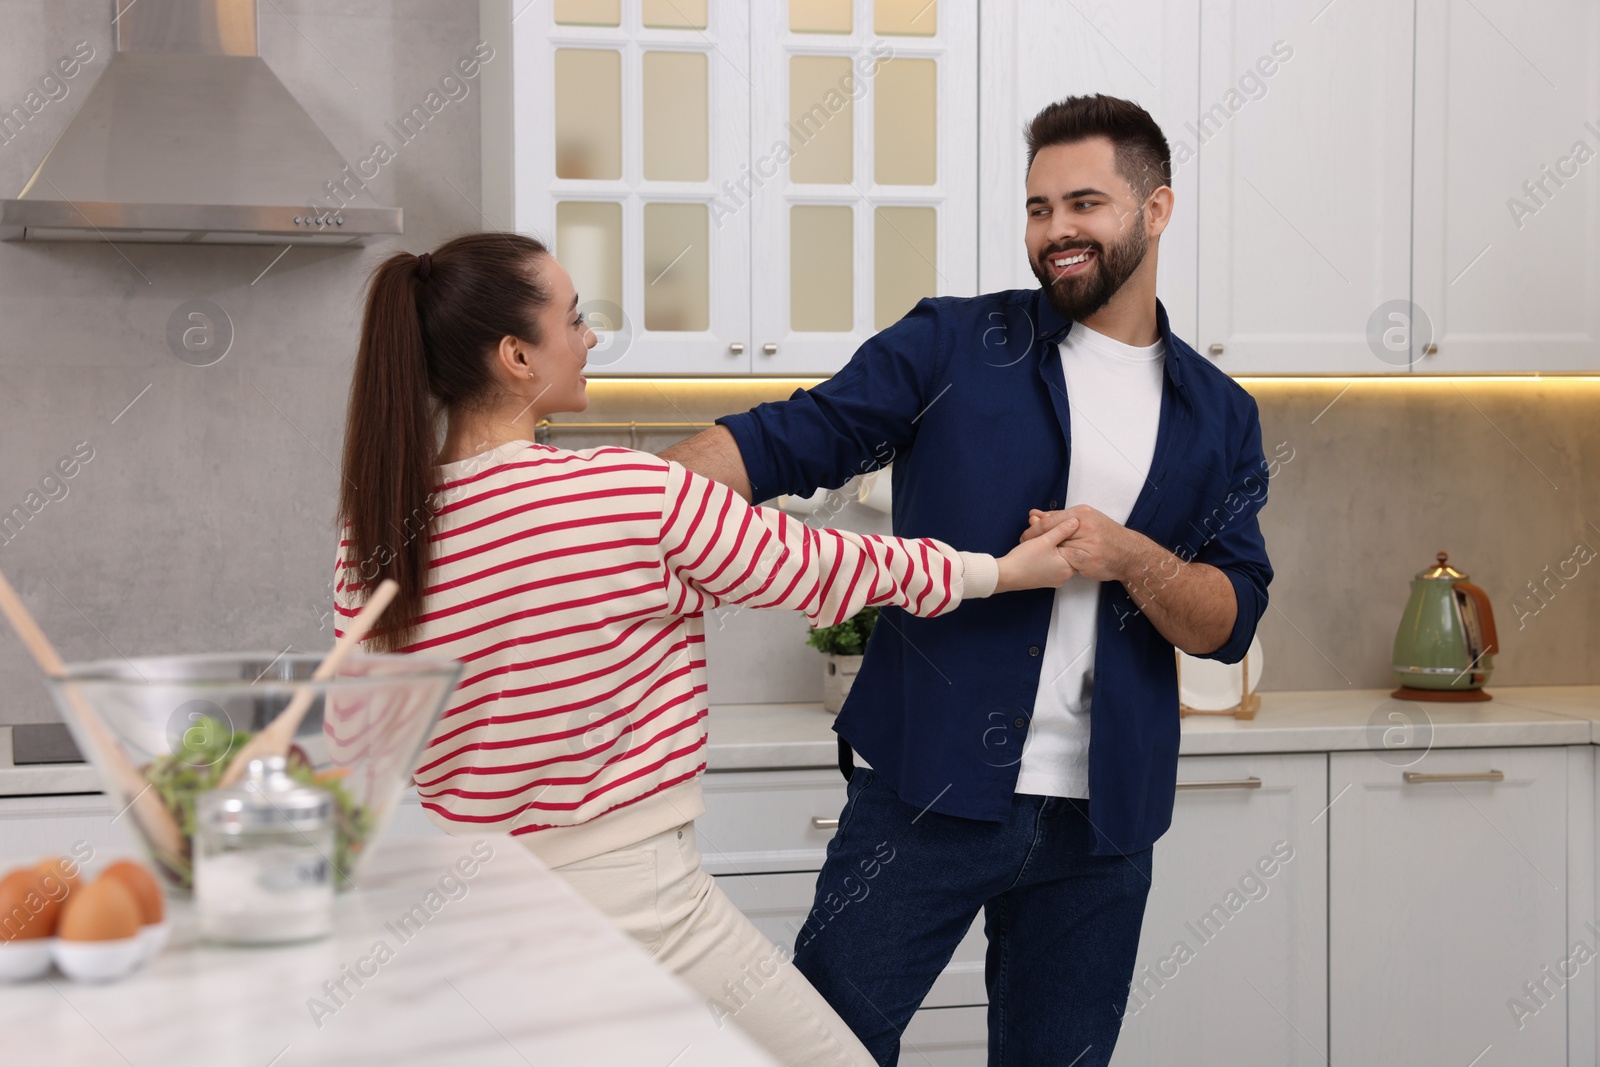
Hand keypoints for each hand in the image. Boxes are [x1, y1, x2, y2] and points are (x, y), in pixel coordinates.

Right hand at [995, 515, 1077, 592]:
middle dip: (1059, 540)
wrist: (1005, 575)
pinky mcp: (1044, 580)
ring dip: (1052, 547)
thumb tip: (1075, 522)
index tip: (1062, 528)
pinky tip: (1038, 548)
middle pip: (1067, 554)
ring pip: (1058, 559)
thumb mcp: (1045, 539)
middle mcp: (1063, 577)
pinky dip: (1047, 556)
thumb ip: (1062, 529)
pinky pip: (1051, 565)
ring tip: (1041, 537)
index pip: (1077, 550)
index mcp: (1068, 568)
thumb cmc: (1024, 559)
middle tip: (1049, 531)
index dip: (1070, 536)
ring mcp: (1053, 580)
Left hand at [1022, 505, 1144, 582]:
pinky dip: (1059, 562)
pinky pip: (1067, 561)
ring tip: (1036, 557)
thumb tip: (1035, 515)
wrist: (1130, 553)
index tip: (1025, 535)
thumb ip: (1060, 518)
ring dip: (1045, 553)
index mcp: (1081, 513)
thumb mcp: (1085, 520)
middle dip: (1035, 541)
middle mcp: (1084, 525)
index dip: (1034, 529)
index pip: (1050, 520)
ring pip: (1058, 548)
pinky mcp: (1089, 559)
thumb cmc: (1105, 535)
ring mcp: (1088, 543)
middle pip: (1051, 533)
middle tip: (1025, 546)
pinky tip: (1052, 565)